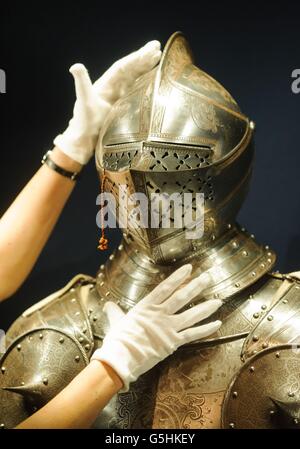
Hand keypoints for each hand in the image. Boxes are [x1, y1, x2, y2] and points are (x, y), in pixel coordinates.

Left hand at [54, 40, 160, 164]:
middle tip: (158, 47)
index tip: (150, 50)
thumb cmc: (84, 121)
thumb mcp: (84, 100)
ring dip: (146, 69)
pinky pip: (136, 91)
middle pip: (131, 70)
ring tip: (159, 58)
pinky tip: (154, 80)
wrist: (85, 139)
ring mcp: (118, 97)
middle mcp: (113, 87)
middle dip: (143, 59)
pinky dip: (145, 84)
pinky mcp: (123, 106)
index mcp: (106, 83)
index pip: (123, 67)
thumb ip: (82, 82)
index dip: (136, 58)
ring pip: (134, 78)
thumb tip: (75, 66)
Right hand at [91, 264, 221, 391]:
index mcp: (146, 306)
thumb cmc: (117, 340)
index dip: (178, 277)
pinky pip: (193, 335)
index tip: (189, 268)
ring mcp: (168, 328)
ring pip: (192, 315)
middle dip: (196, 286)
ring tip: (218, 300)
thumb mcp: (115, 321)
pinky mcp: (173, 342)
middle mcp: (160, 314)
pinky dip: (206, 329)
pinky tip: (217, 324)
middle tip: (208, 277)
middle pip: (182, 297)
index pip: (165, 287)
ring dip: (206, 307)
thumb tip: (108, 305)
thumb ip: (115, 312)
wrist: (121, 358)